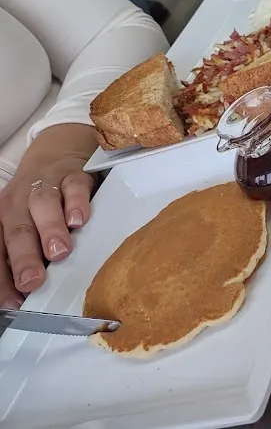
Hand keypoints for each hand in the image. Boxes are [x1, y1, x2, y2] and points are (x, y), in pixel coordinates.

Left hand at [0, 124, 95, 308]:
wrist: (58, 151)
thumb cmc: (40, 200)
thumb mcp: (27, 225)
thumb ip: (27, 254)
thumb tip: (27, 294)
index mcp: (3, 220)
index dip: (3, 278)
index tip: (14, 302)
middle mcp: (19, 203)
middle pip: (18, 231)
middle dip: (24, 258)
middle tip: (33, 281)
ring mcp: (46, 186)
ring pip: (43, 206)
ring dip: (49, 230)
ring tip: (59, 252)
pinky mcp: (74, 175)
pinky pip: (74, 188)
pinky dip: (76, 204)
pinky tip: (79, 220)